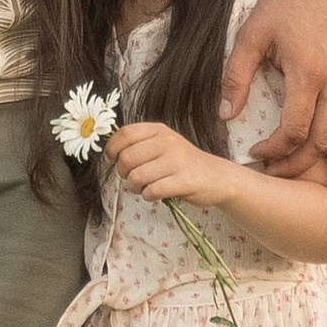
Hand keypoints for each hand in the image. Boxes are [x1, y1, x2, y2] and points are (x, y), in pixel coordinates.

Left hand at [108, 120, 230, 206]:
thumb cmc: (183, 164)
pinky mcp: (184, 180)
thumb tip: (109, 153)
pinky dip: (149, 196)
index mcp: (159, 130)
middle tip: (131, 179)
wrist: (217, 177)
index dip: (111, 149)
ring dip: (134, 188)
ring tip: (144, 188)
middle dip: (123, 173)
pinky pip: (152, 191)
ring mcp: (176, 160)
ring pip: (137, 177)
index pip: (124, 134)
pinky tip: (156, 194)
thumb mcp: (163, 145)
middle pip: (127, 157)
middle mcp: (167, 142)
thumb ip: (139, 145)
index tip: (109, 160)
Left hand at [224, 0, 326, 204]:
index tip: (256, 154)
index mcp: (308, 74)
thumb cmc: (284, 3)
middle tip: (276, 176)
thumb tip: (224, 114)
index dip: (275, 149)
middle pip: (321, 140)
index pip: (294, 129)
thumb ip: (237, 75)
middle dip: (298, 165)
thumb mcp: (252, 34)